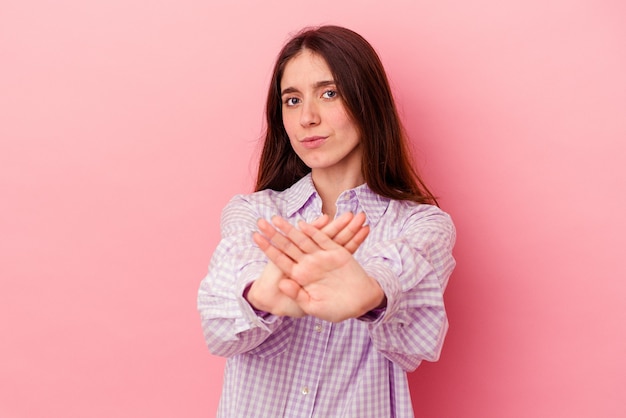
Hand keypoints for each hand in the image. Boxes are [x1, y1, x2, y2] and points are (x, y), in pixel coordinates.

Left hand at [254, 213, 383, 321]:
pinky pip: (323, 239)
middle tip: (260, 221)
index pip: (280, 259)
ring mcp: (321, 257)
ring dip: (290, 228)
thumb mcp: (313, 306)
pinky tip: (303, 224)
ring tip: (275, 218)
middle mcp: (308, 264)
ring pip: (303, 238)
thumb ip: (297, 294)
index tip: (255, 237)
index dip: (268, 248)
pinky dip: (314, 231)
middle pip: (288, 245)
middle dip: (274, 233)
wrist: (360, 304)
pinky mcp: (336, 252)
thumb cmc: (336, 309)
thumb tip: (282, 283)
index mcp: (300, 277)